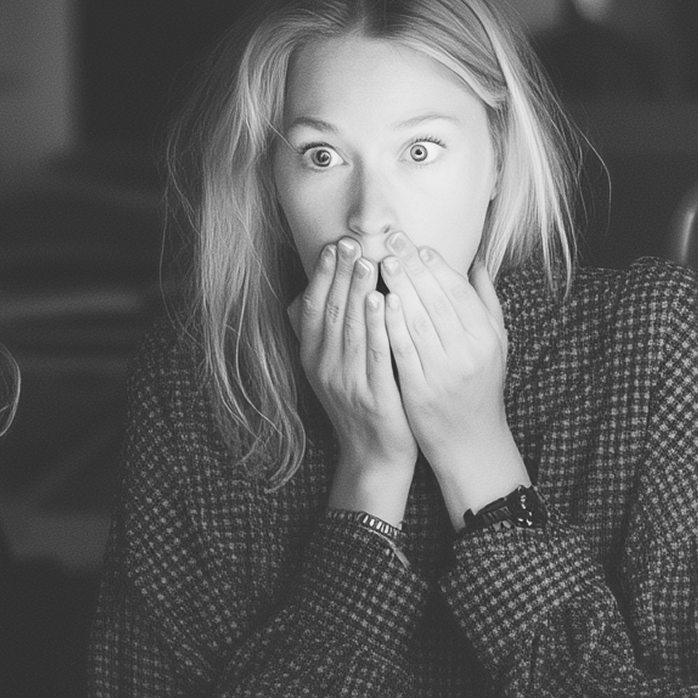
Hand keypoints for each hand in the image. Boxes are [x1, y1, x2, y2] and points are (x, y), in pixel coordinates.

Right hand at [294, 238, 418, 520]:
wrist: (374, 455)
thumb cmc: (360, 404)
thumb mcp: (331, 370)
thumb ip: (325, 335)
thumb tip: (312, 294)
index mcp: (313, 358)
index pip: (314, 309)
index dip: (322, 277)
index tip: (333, 247)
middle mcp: (324, 368)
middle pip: (331, 313)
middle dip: (340, 275)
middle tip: (350, 243)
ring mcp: (346, 382)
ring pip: (351, 329)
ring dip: (358, 293)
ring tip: (367, 261)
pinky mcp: (372, 394)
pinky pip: (375, 354)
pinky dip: (378, 325)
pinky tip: (385, 301)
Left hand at [377, 233, 528, 521]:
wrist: (470, 440)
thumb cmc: (478, 385)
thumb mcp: (493, 344)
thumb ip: (485, 302)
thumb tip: (476, 260)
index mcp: (486, 337)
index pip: (459, 292)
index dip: (437, 266)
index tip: (417, 244)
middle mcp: (469, 351)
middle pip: (437, 300)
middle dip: (414, 268)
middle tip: (392, 241)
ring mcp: (445, 371)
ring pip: (419, 321)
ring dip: (399, 289)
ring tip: (381, 262)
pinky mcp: (422, 389)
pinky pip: (403, 351)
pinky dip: (390, 325)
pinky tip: (378, 303)